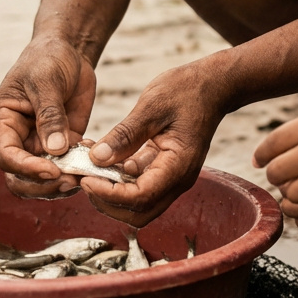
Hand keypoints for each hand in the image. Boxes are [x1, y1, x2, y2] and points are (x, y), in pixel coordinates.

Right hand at [0, 38, 97, 198]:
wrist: (69, 51)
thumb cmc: (47, 59)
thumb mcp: (46, 81)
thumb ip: (50, 115)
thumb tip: (55, 150)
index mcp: (2, 122)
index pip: (7, 157)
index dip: (27, 169)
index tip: (53, 170)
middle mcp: (17, 139)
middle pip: (21, 178)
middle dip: (45, 185)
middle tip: (72, 180)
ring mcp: (39, 145)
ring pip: (44, 181)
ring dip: (64, 182)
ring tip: (87, 172)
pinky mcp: (63, 146)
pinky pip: (68, 168)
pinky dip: (81, 169)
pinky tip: (94, 153)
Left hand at [79, 65, 226, 225]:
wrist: (213, 85)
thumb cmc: (187, 91)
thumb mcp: (152, 106)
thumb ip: (125, 135)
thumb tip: (97, 158)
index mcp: (178, 166)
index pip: (140, 197)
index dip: (109, 194)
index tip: (86, 178)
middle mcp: (178, 179)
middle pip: (138, 212)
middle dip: (107, 201)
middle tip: (84, 178)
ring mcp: (172, 176)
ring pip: (138, 203)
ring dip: (111, 192)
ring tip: (89, 168)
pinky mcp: (164, 169)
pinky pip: (139, 184)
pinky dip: (118, 179)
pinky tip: (103, 158)